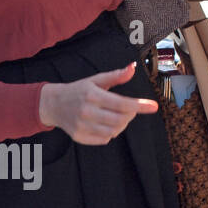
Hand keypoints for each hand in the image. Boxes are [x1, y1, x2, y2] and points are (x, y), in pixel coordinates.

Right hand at [39, 65, 157, 145]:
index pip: (121, 103)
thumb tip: (133, 67)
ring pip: (113, 131)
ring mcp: (82, 126)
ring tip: (118, 117)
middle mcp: (86, 111)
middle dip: (130, 116)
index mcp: (92, 94)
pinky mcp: (79, 136)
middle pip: (120, 120)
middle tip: (130, 111)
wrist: (53, 104)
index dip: (139, 106)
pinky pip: (104, 139)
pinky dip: (110, 133)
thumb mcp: (96, 80)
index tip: (153, 106)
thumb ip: (116, 76)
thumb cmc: (78, 90)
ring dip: (122, 125)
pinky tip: (106, 124)